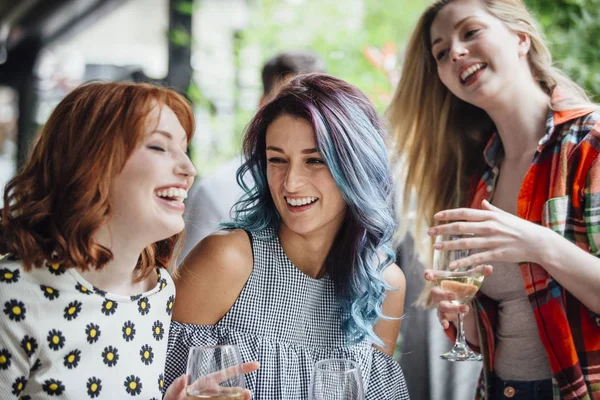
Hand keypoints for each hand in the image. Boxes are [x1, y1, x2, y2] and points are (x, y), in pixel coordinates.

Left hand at [164, 361, 259, 399]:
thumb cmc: (172, 399)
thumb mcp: (172, 392)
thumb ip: (177, 386)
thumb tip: (184, 378)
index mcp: (208, 382)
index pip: (227, 373)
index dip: (241, 368)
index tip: (256, 365)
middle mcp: (214, 392)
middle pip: (231, 392)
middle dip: (241, 393)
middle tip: (249, 395)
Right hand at [424, 266, 492, 328]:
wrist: (462, 303)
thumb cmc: (462, 288)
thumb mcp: (470, 280)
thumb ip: (479, 274)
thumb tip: (490, 267)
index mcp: (443, 280)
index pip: (432, 275)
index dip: (429, 274)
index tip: (429, 276)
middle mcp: (438, 292)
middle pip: (434, 292)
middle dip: (444, 294)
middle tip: (454, 295)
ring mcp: (439, 304)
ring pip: (441, 306)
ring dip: (453, 308)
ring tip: (466, 308)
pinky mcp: (443, 314)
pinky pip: (440, 318)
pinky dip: (443, 322)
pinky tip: (446, 325)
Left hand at [429, 200, 548, 268]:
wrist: (538, 242)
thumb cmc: (521, 228)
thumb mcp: (506, 215)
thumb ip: (492, 209)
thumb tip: (482, 201)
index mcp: (490, 216)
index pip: (465, 213)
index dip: (449, 214)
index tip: (436, 216)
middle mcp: (490, 226)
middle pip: (461, 227)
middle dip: (443, 229)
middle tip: (430, 232)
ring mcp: (493, 240)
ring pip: (466, 243)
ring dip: (449, 245)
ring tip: (436, 247)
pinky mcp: (497, 254)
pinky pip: (477, 258)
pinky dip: (464, 262)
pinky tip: (452, 265)